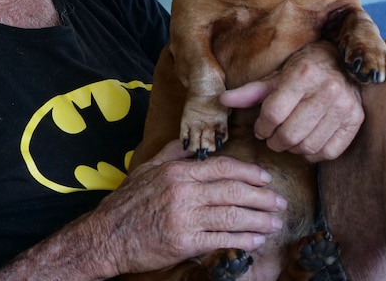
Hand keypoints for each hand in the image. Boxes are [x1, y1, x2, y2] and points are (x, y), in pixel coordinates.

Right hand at [96, 140, 286, 275]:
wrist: (106, 236)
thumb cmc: (127, 202)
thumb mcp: (147, 169)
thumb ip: (173, 153)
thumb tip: (193, 142)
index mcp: (178, 172)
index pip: (222, 167)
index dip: (248, 172)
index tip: (265, 178)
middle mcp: (184, 192)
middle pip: (233, 191)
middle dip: (261, 197)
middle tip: (279, 202)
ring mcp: (184, 217)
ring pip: (231, 216)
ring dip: (258, 220)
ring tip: (274, 223)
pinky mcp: (183, 242)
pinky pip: (220, 240)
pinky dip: (241, 240)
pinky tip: (255, 242)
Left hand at [220, 40, 363, 161]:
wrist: (342, 62)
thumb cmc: (303, 69)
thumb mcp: (276, 76)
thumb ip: (250, 92)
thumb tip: (222, 100)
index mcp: (302, 75)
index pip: (273, 113)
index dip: (261, 127)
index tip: (260, 128)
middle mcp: (327, 90)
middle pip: (290, 133)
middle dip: (274, 141)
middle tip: (271, 138)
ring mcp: (344, 106)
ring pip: (308, 145)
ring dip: (293, 149)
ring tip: (288, 140)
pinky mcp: (356, 120)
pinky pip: (329, 151)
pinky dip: (313, 154)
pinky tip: (306, 143)